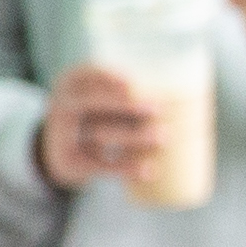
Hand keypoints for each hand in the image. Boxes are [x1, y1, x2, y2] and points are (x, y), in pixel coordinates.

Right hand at [34, 62, 154, 191]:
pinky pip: (100, 165)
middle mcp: (62, 105)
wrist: (58, 151)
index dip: (109, 76)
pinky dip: (126, 168)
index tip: (133, 82)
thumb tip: (187, 94)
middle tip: (158, 108)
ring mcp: (61, 134)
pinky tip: (149, 171)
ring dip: (133, 136)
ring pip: (99, 134)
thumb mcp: (99, 98)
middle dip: (124, 104)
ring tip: (163, 138)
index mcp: (70, 84)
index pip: (85, 74)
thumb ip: (128, 95)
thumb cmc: (94, 115)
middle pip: (91, 102)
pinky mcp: (70, 162)